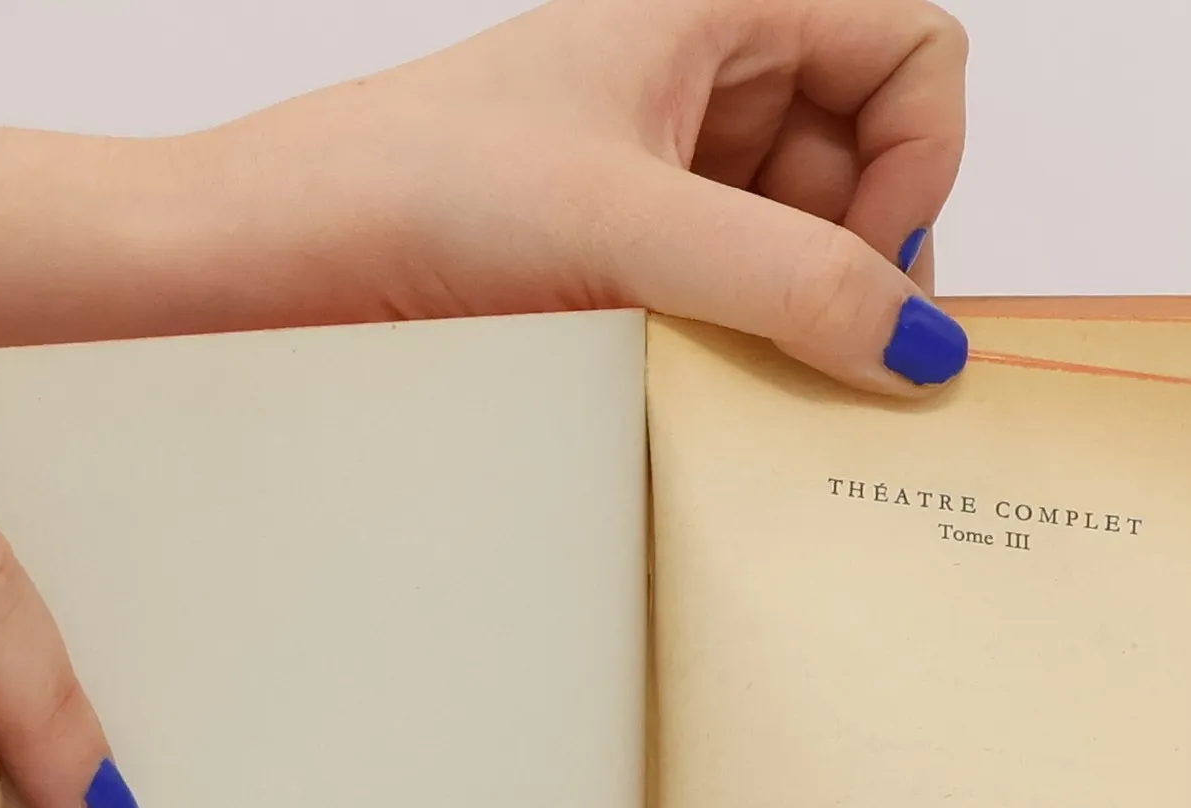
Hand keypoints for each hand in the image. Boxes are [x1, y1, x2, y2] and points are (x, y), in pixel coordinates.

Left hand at [190, 0, 969, 393]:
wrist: (267, 259)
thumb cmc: (406, 187)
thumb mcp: (625, 226)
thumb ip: (789, 279)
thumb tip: (922, 349)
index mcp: (715, 13)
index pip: (912, 54)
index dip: (921, 159)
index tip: (865, 263)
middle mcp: (704, 86)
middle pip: (871, 160)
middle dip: (865, 256)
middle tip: (819, 346)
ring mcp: (667, 175)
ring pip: (808, 239)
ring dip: (802, 314)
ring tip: (736, 371)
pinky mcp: (628, 257)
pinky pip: (738, 295)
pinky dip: (747, 346)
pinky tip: (702, 387)